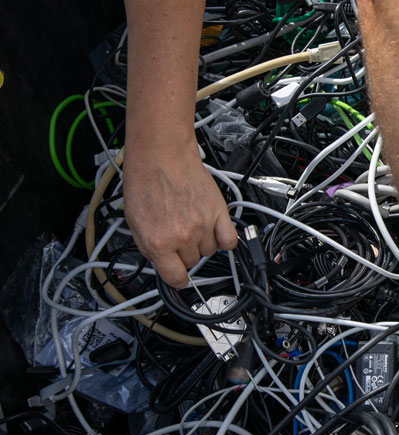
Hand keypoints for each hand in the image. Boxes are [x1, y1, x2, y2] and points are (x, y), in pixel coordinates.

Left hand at [123, 140, 237, 287]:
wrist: (162, 156)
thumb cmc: (146, 180)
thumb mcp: (133, 221)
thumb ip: (148, 246)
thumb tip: (161, 261)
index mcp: (158, 243)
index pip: (175, 278)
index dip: (176, 279)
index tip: (178, 276)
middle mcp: (182, 237)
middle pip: (193, 262)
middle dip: (185, 253)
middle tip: (179, 236)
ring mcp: (203, 225)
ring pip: (210, 251)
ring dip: (202, 243)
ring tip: (193, 225)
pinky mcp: (219, 213)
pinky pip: (229, 240)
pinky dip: (225, 240)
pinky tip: (215, 231)